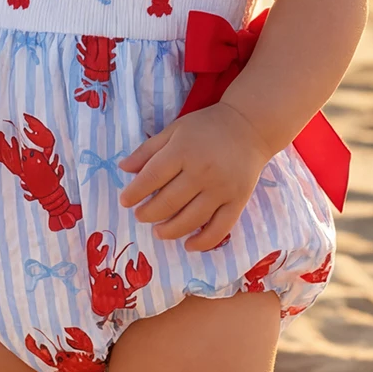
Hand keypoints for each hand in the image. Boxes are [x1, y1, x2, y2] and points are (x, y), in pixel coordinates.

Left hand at [119, 102, 270, 249]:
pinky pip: (219, 228)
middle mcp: (201, 172)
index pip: (151, 178)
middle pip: (168, 202)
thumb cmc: (206, 128)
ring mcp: (221, 189)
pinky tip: (188, 245)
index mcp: (182, 151)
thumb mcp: (174, 131)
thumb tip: (123, 169)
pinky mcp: (237, 201)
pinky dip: (203, 242)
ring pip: (190, 219)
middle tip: (141, 216)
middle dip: (148, 214)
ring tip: (158, 232)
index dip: (134, 193)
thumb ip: (148, 150)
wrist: (249, 127)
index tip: (125, 202)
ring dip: (169, 231)